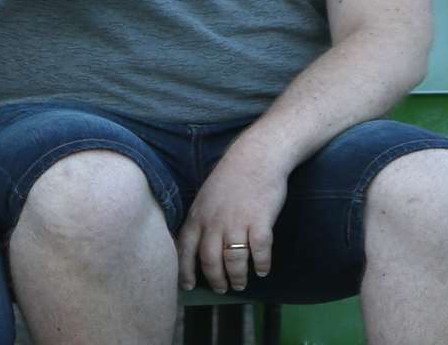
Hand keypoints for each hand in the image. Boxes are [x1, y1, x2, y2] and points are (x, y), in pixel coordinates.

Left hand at [176, 146, 285, 292]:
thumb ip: (200, 220)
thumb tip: (194, 244)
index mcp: (198, 216)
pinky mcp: (260, 222)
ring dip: (237, 276)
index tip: (188, 286)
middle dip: (215, 279)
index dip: (185, 271)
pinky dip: (261, 264)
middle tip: (221, 289)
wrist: (255, 158)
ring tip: (240, 284)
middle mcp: (214, 222)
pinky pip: (259, 251)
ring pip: (234, 260)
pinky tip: (262, 271)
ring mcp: (236, 222)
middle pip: (210, 260)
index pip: (185, 249)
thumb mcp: (205, 198)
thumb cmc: (230, 178)